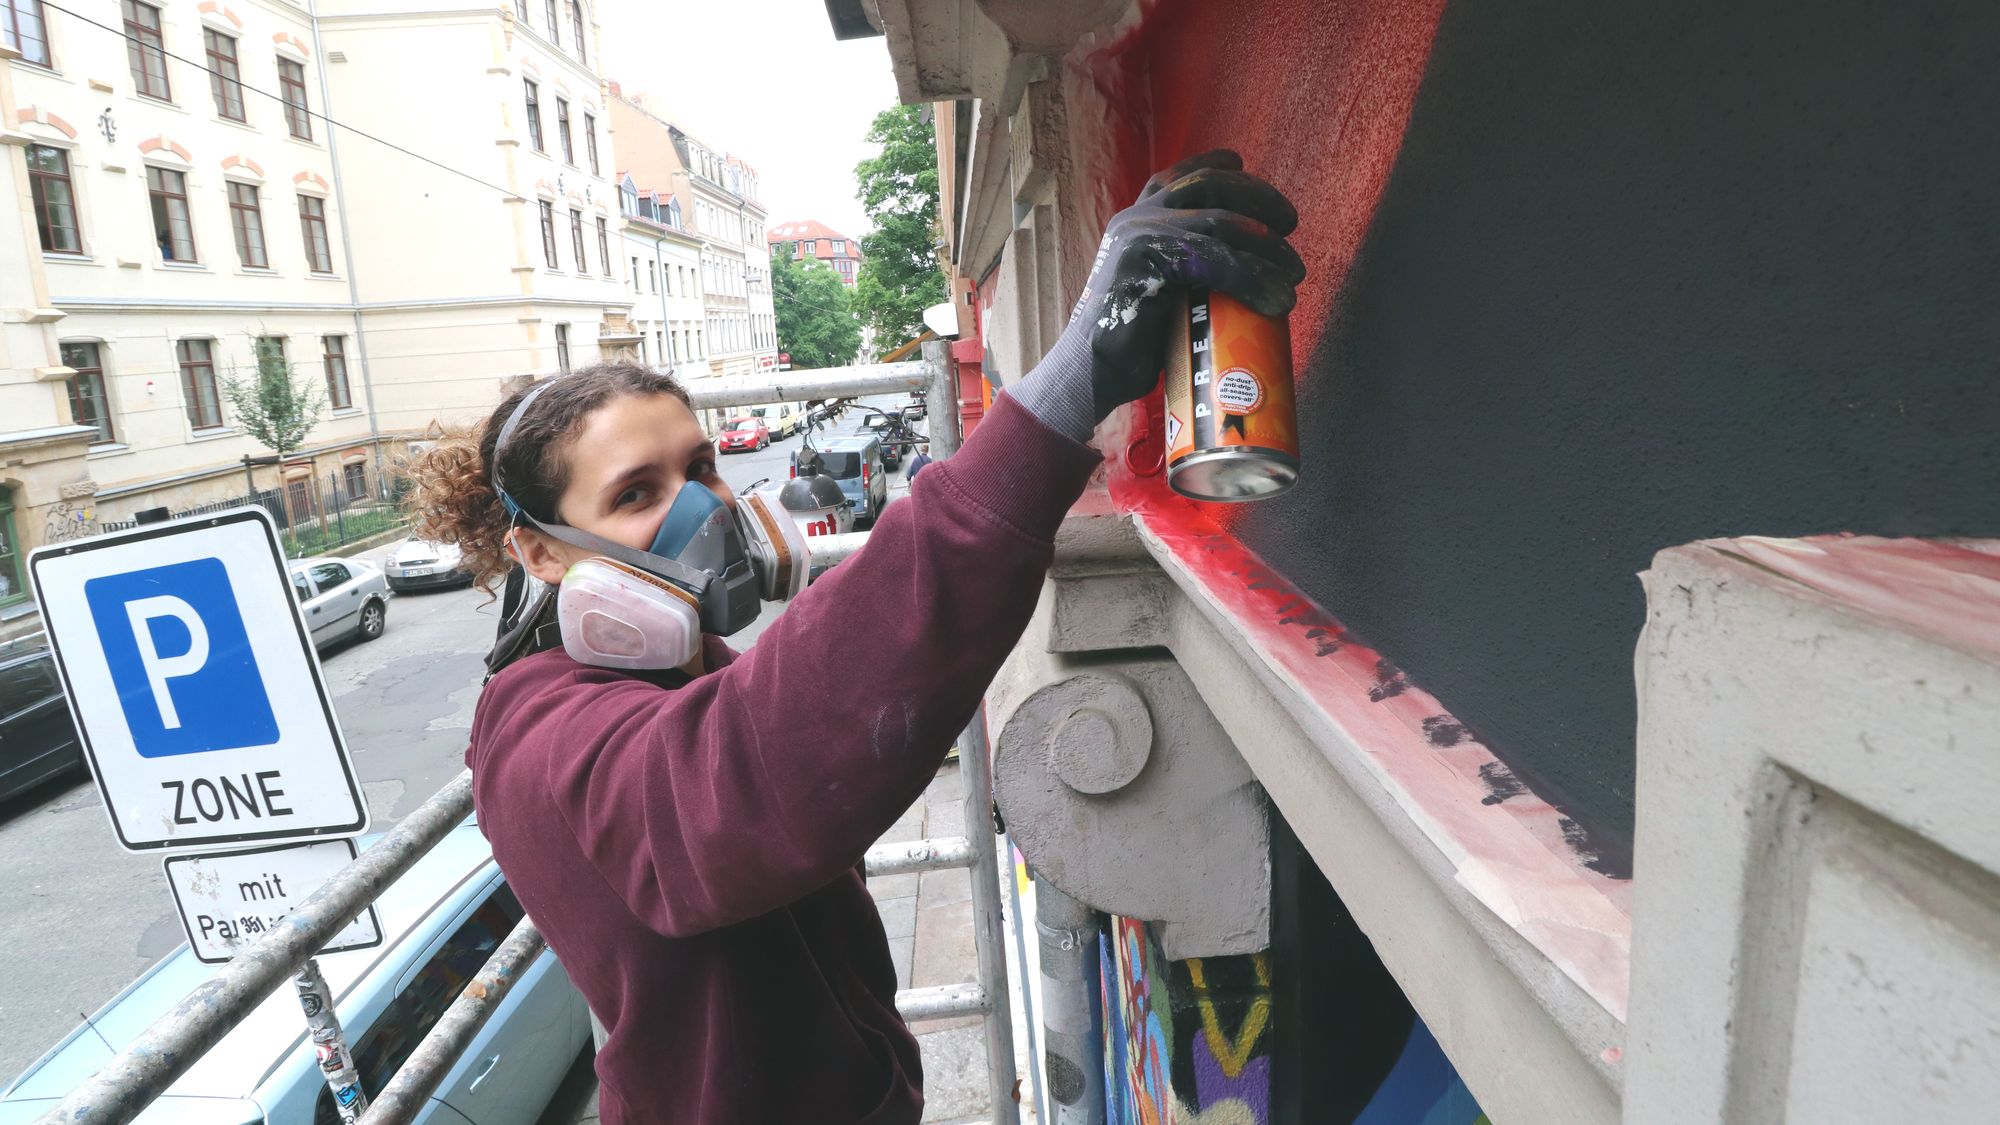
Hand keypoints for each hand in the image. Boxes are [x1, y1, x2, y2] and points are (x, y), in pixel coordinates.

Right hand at [1070, 150, 1305, 417]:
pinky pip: (1214, 260)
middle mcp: (1135, 219)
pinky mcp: (1145, 263)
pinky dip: (1253, 277)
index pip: (1179, 176)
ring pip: (1220, 223)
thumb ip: (1190, 272)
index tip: (1244, 167)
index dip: (1215, 165)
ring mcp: (1138, 237)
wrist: (1093, 376)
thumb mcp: (1164, 293)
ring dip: (1267, 246)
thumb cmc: (1132, 345)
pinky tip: (1279, 299)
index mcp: (1136, 220)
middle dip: (1259, 198)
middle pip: (1209, 186)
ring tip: (1294, 274)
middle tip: (1290, 225)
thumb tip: (1249, 275)